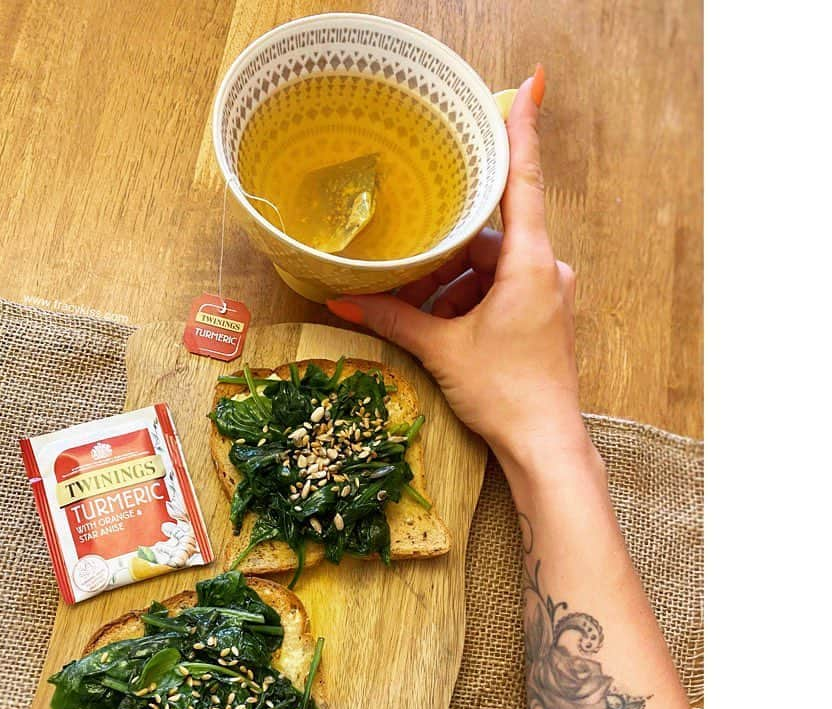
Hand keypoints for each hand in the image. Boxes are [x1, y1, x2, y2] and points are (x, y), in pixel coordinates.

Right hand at [327, 67, 590, 477]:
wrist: (544, 444)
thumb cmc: (504, 392)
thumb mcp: (441, 349)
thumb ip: (391, 318)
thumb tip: (340, 298)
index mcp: (531, 262)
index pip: (522, 180)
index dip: (522, 129)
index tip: (529, 84)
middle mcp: (547, 268)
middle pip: (487, 236)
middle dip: (444, 253)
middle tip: (403, 270)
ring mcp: (548, 292)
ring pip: (490, 266)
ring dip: (451, 283)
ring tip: (414, 309)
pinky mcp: (543, 313)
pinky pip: (500, 288)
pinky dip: (468, 298)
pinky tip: (438, 321)